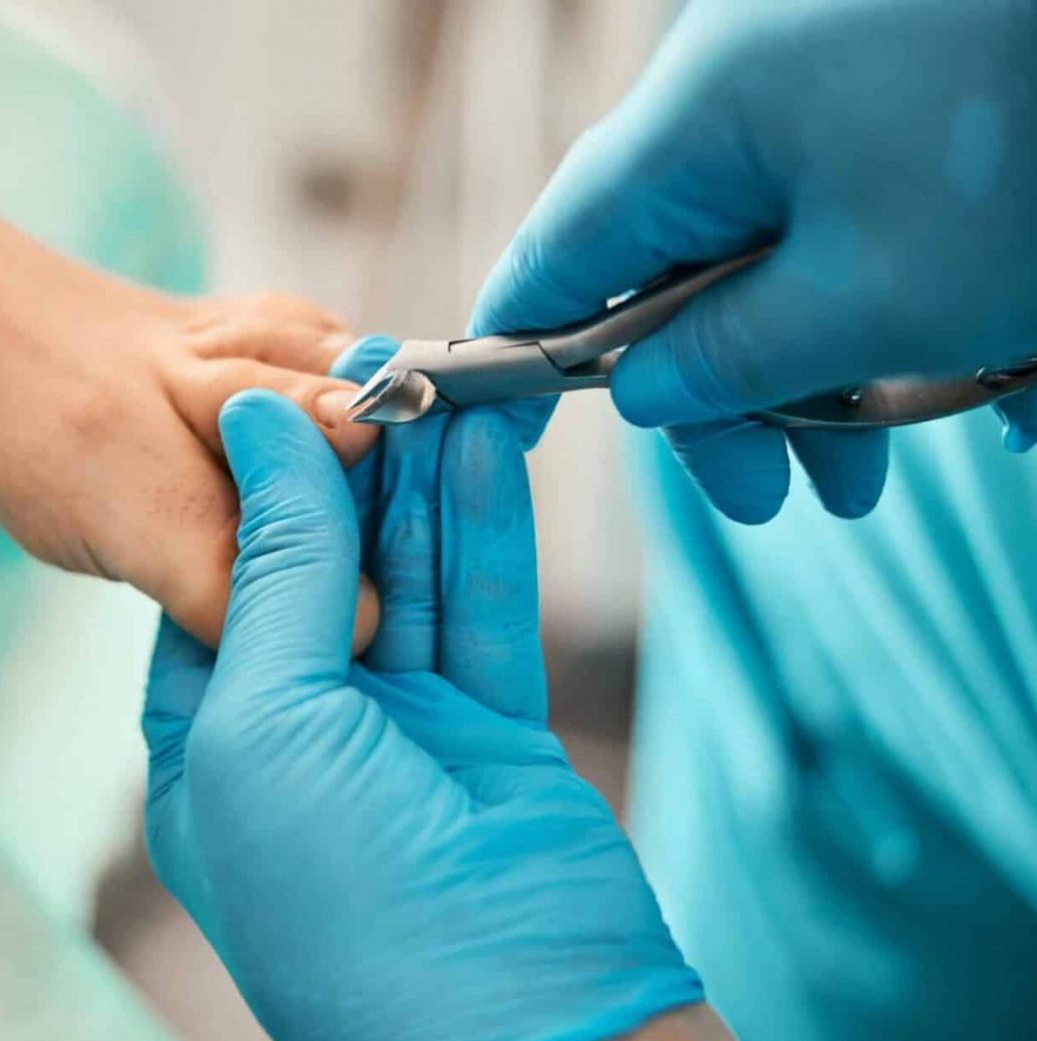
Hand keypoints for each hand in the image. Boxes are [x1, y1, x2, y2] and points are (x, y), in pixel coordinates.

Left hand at [142, 382, 704, 1040]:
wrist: (526, 1035)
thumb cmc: (353, 909)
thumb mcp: (271, 721)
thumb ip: (274, 568)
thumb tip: (257, 424)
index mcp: (209, 744)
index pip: (213, 577)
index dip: (251, 482)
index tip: (289, 387)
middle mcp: (300, 734)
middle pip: (320, 568)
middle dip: (351, 470)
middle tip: (383, 367)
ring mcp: (399, 734)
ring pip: (408, 578)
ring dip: (423, 483)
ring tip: (441, 380)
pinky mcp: (487, 733)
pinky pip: (480, 611)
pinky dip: (484, 531)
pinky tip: (484, 450)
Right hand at [471, 0, 1036, 522]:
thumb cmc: (1018, 146)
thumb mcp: (868, 298)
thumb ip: (727, 362)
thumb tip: (641, 395)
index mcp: (687, 133)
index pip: (551, 262)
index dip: (519, 358)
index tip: (505, 436)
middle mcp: (726, 102)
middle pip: (667, 279)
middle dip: (724, 401)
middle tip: (777, 498)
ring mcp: (806, 92)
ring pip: (763, 261)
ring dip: (810, 372)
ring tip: (873, 466)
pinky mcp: (878, 95)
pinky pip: (836, 221)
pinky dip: (869, 307)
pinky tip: (946, 377)